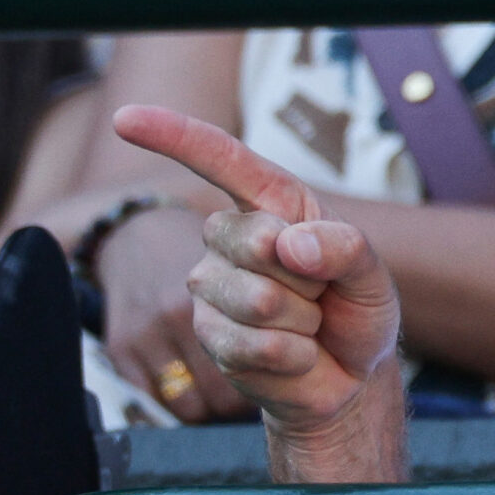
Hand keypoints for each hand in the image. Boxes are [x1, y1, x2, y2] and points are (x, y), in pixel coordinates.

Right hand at [112, 106, 402, 445]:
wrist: (348, 376)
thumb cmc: (355, 310)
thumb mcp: (370, 272)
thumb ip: (344, 247)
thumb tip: (289, 245)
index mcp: (272, 202)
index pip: (219, 158)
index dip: (173, 135)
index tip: (125, 118)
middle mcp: (230, 238)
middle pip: (255, 241)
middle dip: (308, 278)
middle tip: (321, 295)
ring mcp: (212, 286)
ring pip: (257, 300)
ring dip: (302, 322)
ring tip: (307, 326)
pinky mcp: (209, 334)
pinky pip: (254, 344)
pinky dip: (292, 355)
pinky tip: (294, 354)